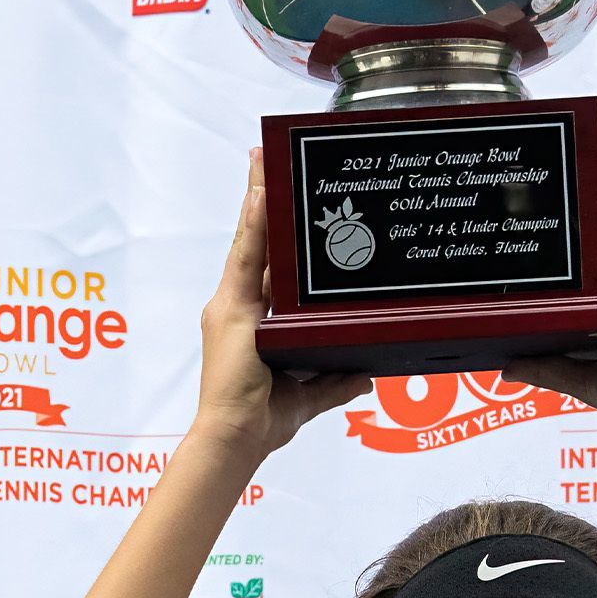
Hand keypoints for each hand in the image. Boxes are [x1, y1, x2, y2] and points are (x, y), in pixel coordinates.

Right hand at [195, 147, 373, 457]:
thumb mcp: (309, 394)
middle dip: (259, 201)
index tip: (273, 196)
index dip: (268, 232)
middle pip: (253, 245)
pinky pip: (246, 262)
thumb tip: (365, 374)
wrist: (238, 437)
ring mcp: (231, 307)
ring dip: (256, 200)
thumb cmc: (262, 421)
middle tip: (266, 160)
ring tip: (262, 161)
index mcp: (252, 323)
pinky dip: (254, 229)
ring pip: (248, 244)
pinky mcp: (230, 312)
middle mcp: (238, 308)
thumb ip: (335, 381)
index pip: (264, 267)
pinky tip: (261, 197)